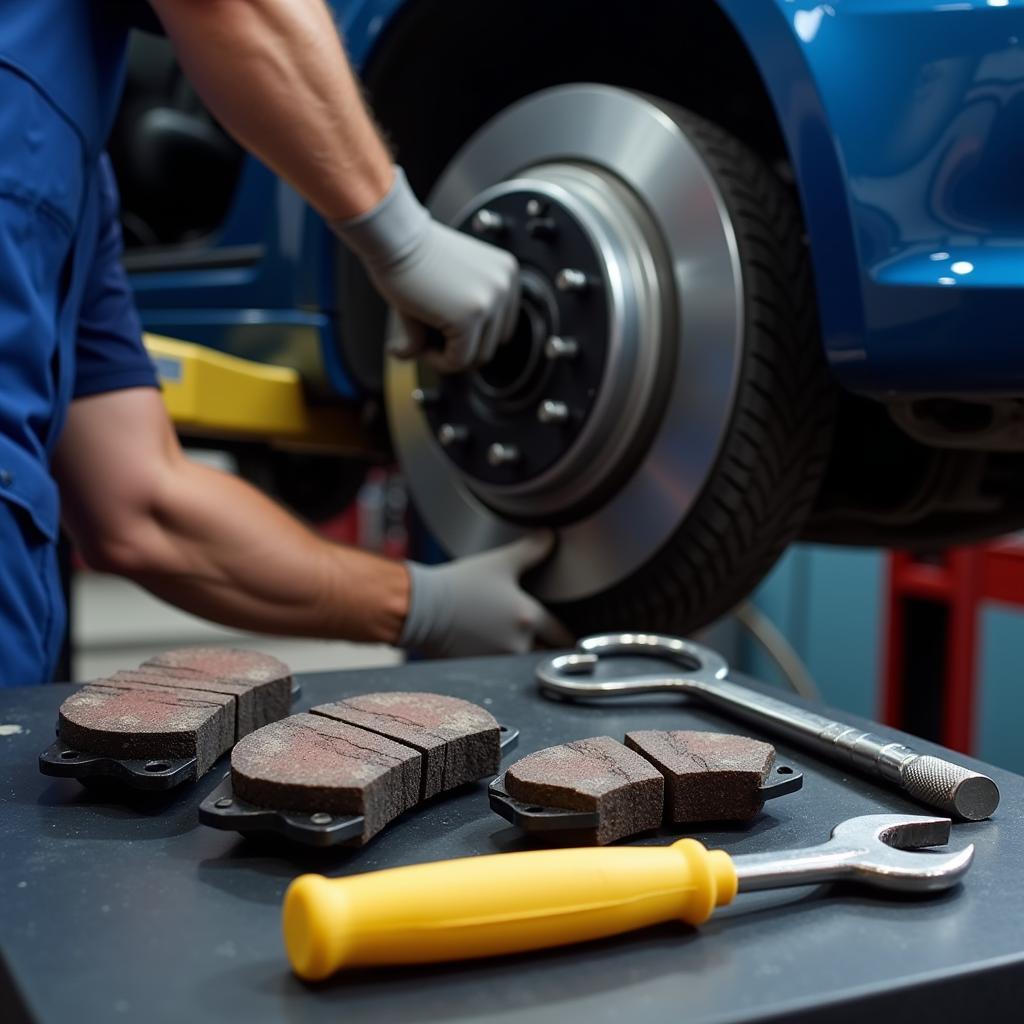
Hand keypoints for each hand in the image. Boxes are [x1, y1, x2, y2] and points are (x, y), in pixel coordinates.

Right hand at [332, 167, 519, 372]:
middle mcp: (505, 284)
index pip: (500, 329)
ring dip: (447, 357)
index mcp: (505, 273)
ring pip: (477, 357)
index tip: (442, 331)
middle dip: (457, 349)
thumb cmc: (411, 258)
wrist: (392, 237)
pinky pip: (458, 360)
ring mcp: (490, 300)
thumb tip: (455, 366)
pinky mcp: (470, 316)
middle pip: (491, 345)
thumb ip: (462, 324)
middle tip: (428, 337)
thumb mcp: (448, 290)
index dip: (469, 339)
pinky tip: (420, 342)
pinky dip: (437, 360)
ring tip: (423, 338)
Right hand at [399, 533, 573, 657]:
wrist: (419, 608)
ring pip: (521, 663)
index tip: (569, 638)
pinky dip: (499, 662)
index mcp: (528, 618)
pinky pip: (499, 671)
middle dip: (544, 648)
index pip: (561, 635)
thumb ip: (532, 550)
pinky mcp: (479, 671)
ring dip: (521, 656)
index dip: (566, 635)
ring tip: (510, 642)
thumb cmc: (457, 586)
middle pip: (544, 654)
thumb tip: (551, 537)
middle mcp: (517, 644)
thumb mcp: (499, 562)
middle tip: (541, 640)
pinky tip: (490, 648)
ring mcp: (498, 661)